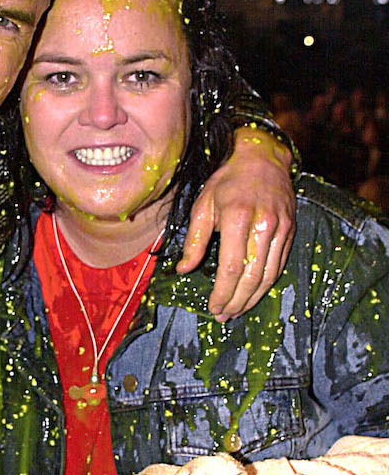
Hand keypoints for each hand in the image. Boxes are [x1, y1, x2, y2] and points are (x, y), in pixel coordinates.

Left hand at [177, 131, 295, 320]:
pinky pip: (279, 264)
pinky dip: (267, 284)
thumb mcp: (203, 205)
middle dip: (237, 301)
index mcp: (237, 218)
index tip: (213, 307)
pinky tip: (254, 294)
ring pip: (269, 275)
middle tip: (225, 316)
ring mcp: (281, 229)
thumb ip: (194, 240)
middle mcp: (263, 225)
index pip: (231, 268)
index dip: (222, 293)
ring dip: (253, 298)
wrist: (263, 158)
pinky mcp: (290, 231)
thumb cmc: (227, 182)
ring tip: (237, 311)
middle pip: (251, 276)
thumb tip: (183, 269)